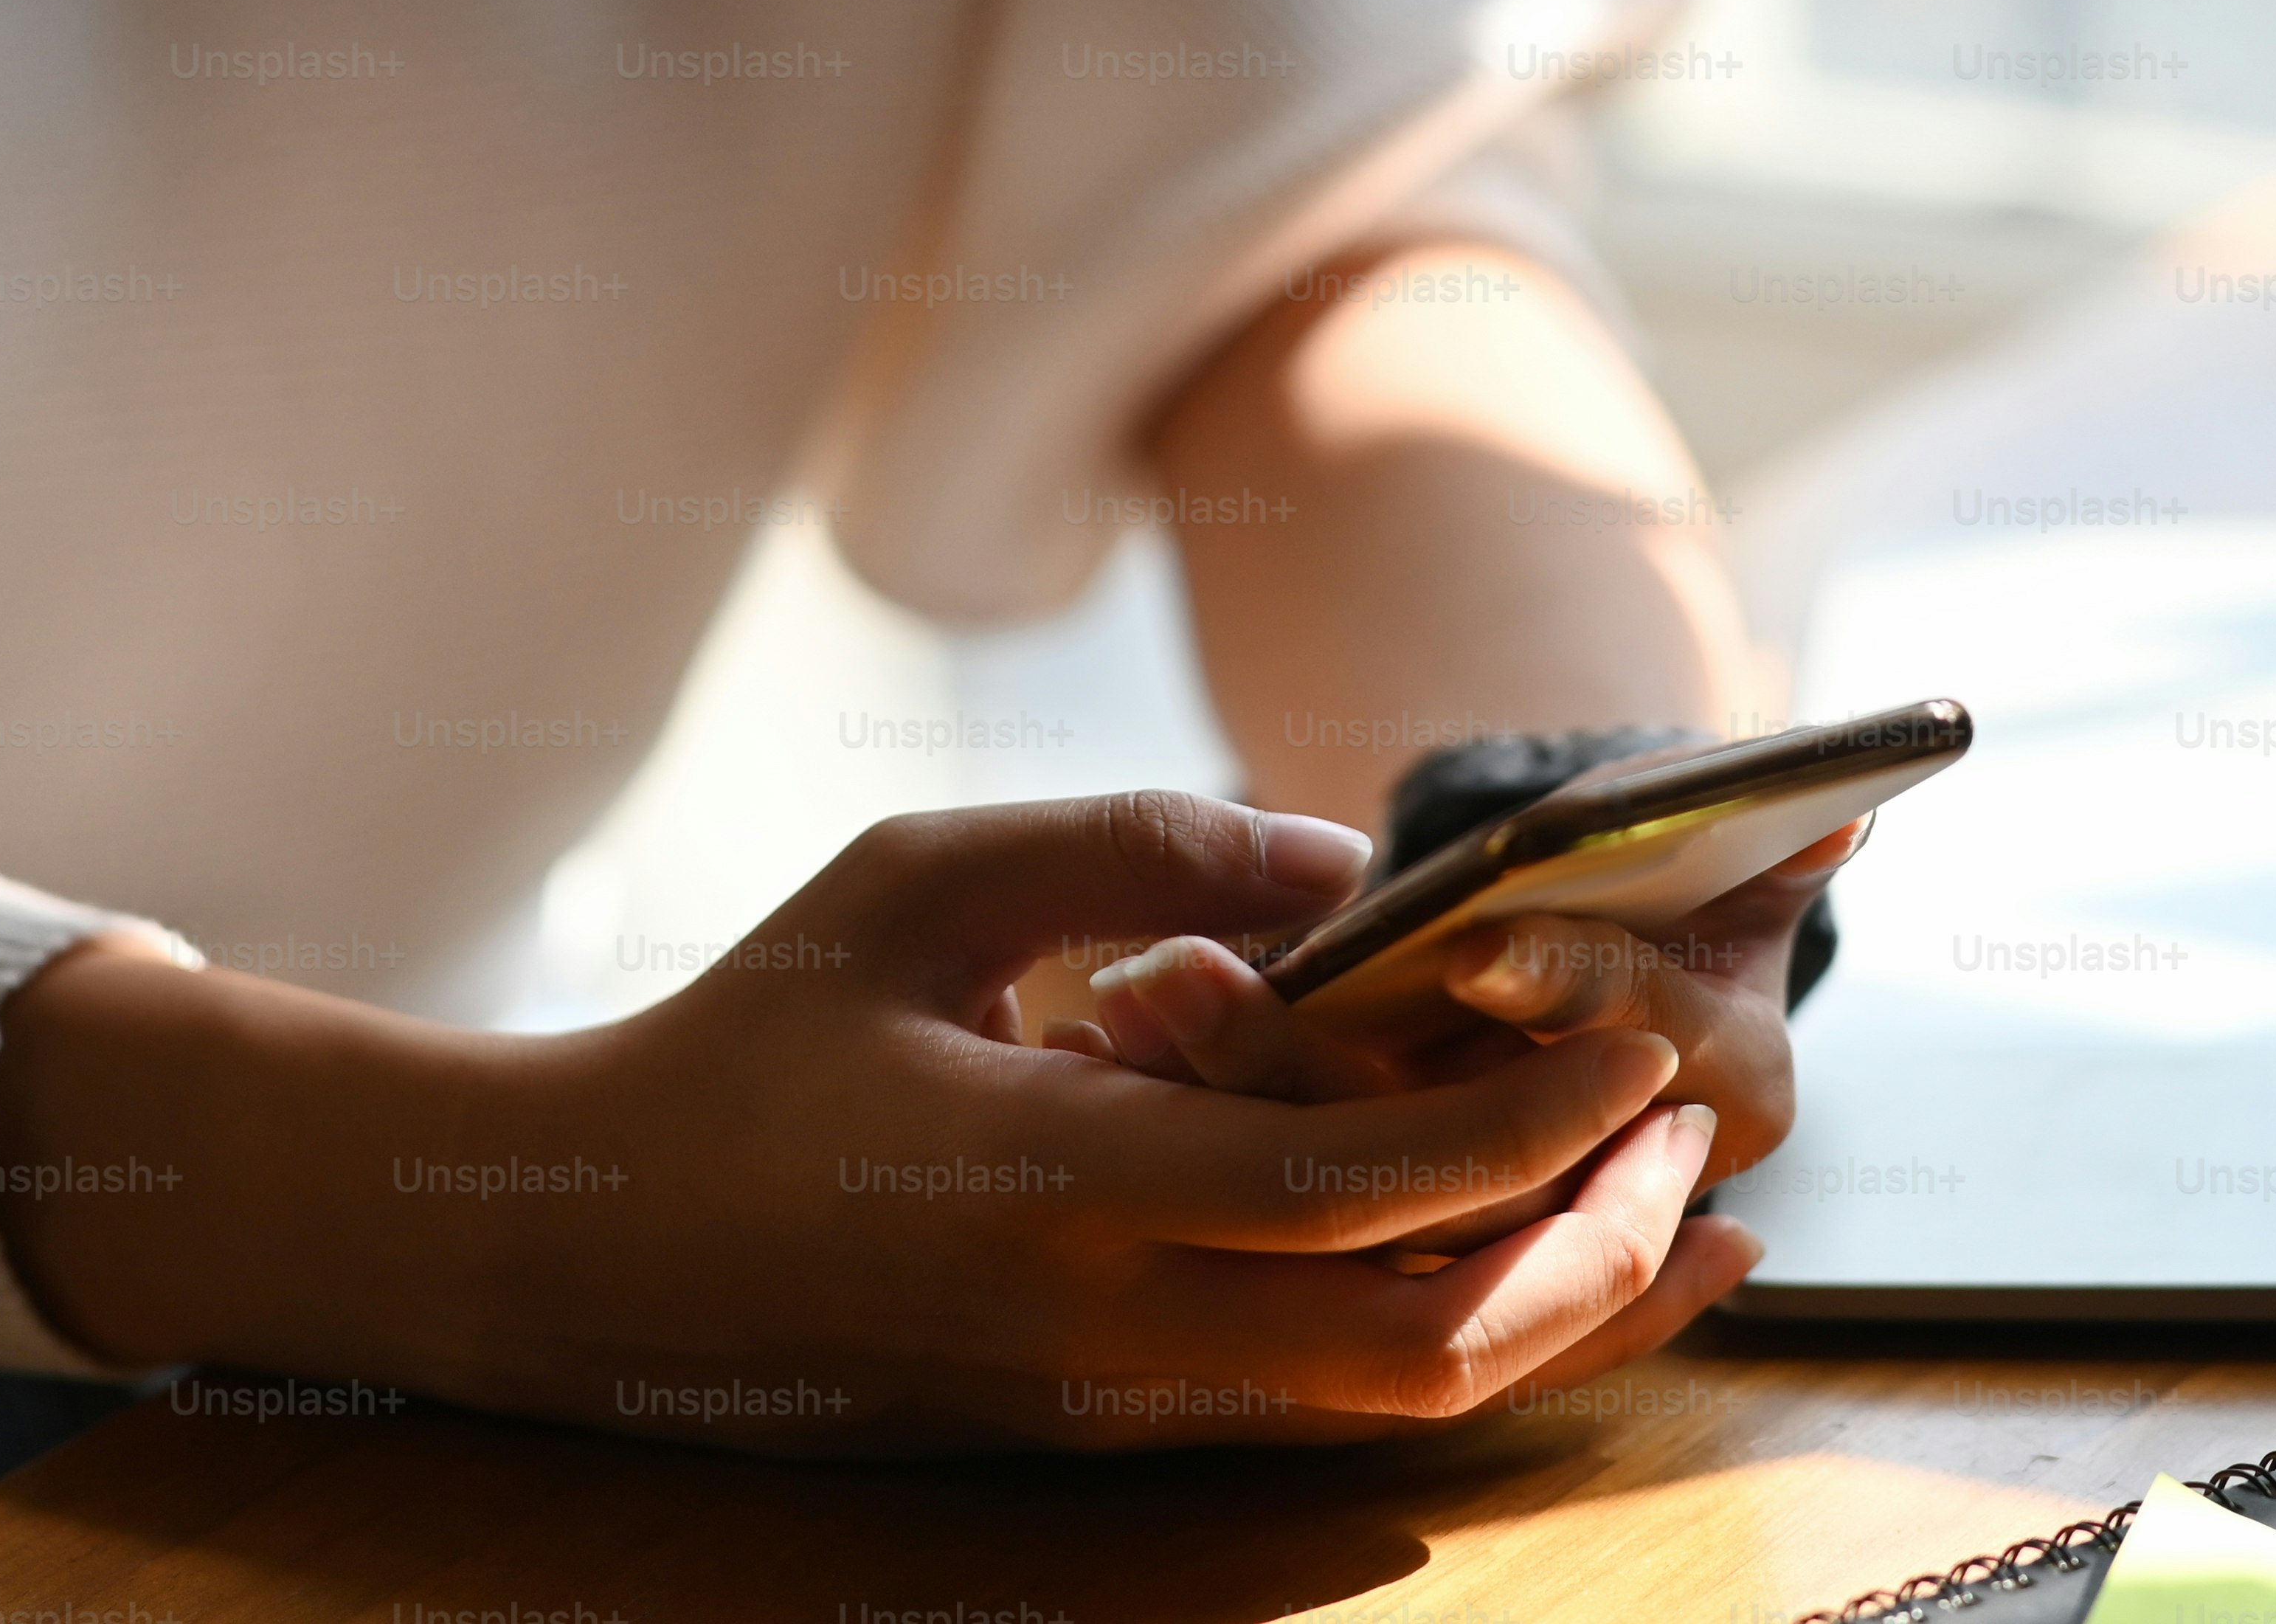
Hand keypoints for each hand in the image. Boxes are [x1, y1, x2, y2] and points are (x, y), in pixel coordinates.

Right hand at [0, 790, 1761, 1450]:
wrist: (581, 1255)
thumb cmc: (743, 1038)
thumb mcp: (918, 885)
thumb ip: (1137, 853)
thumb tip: (1349, 868)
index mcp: (1056, 1190)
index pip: (1361, 1193)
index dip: (1531, 1120)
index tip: (1631, 1022)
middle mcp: (1107, 1332)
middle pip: (1429, 1350)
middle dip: (1599, 1245)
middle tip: (1694, 1118)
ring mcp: (1113, 1401)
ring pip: (1405, 1407)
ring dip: (1565, 1310)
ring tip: (1687, 1207)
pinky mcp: (1109, 1422)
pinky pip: (1339, 1402)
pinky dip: (1470, 1332)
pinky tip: (1547, 1258)